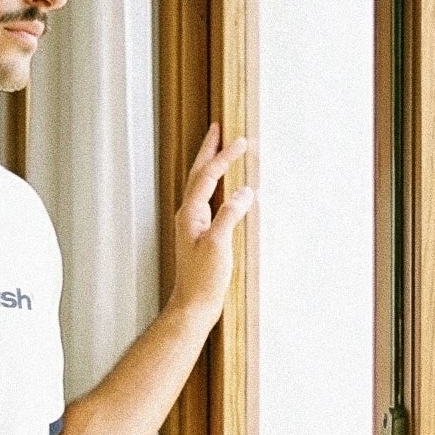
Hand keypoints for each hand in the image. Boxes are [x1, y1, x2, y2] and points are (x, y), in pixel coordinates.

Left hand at [170, 122, 252, 329]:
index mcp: (190, 213)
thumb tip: (245, 192)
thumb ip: (230, 215)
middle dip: (209, 150)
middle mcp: (188, 215)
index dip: (224, 157)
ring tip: (220, 150)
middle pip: (198, 174)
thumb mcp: (218, 245)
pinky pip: (209, 200)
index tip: (241, 141)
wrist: (193, 305)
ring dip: (211, 165)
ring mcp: (193, 224)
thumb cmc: (202, 279)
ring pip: (202, 186)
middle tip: (218, 128)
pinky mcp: (200, 235)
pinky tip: (226, 189)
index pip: (208, 176)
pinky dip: (218, 186)